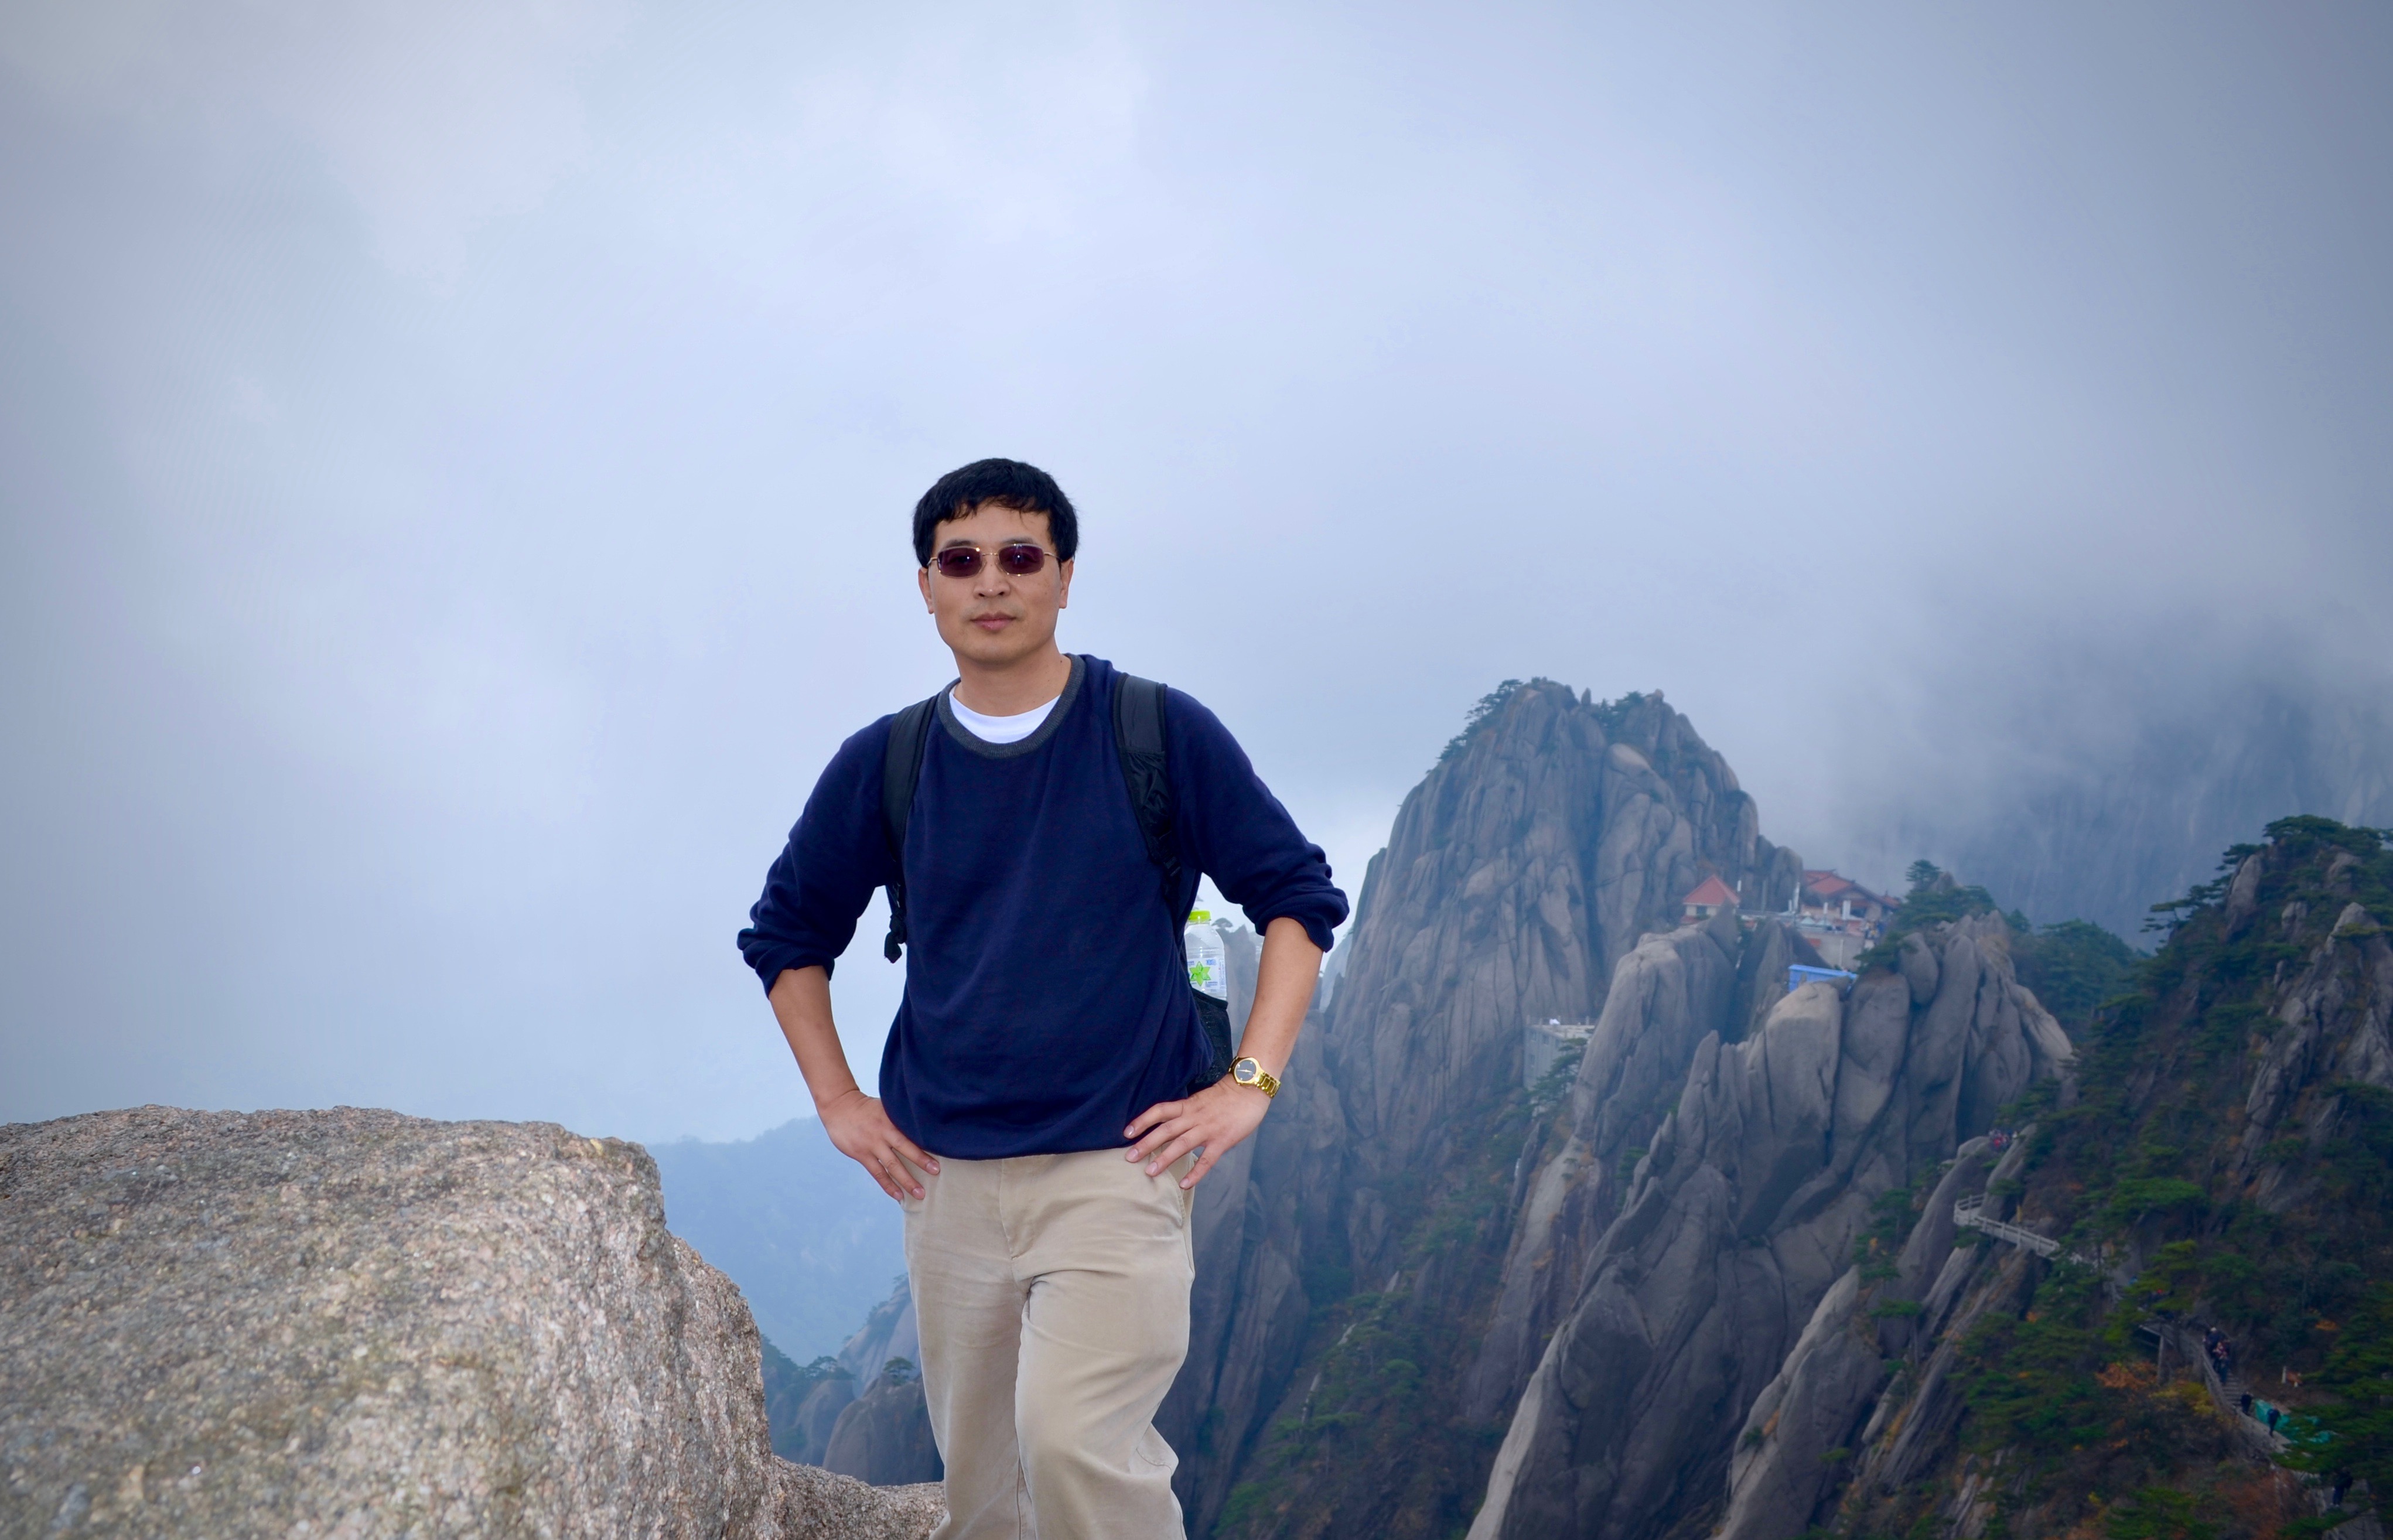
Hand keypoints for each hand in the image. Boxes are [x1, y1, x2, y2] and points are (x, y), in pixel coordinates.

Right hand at [820, 1087, 938, 1199]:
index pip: (911, 1133)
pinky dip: (888, 1185)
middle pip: (905, 1149)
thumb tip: (920, 1128)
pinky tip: (897, 1194)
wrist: (839, 1106)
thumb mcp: (885, 1108)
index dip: (925, 1144)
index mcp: (891, 1119)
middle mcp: (883, 1132)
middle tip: (936, 1172)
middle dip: (921, 1161)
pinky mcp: (861, 1154)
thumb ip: (899, 1118)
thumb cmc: (866, 1108)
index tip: (938, 1152)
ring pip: (892, 1165)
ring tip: (919, 1193)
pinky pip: (877, 1173)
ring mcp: (871, 1145)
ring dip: (906, 1180)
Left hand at [1124, 1076, 1271, 1189]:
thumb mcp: (1200, 1100)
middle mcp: (1194, 1117)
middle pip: (1165, 1130)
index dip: (1142, 1120)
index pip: (1159, 1111)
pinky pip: (1206, 1160)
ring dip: (1164, 1159)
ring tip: (1149, 1172)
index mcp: (1188, 1105)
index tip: (1127, 1132)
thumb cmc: (1226, 1096)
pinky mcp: (1222, 1141)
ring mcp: (1208, 1129)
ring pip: (1181, 1144)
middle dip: (1146, 1144)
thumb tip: (1171, 1124)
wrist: (1250, 1089)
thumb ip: (1187, 1112)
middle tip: (1129, 1158)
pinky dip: (1194, 1173)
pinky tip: (1183, 1184)